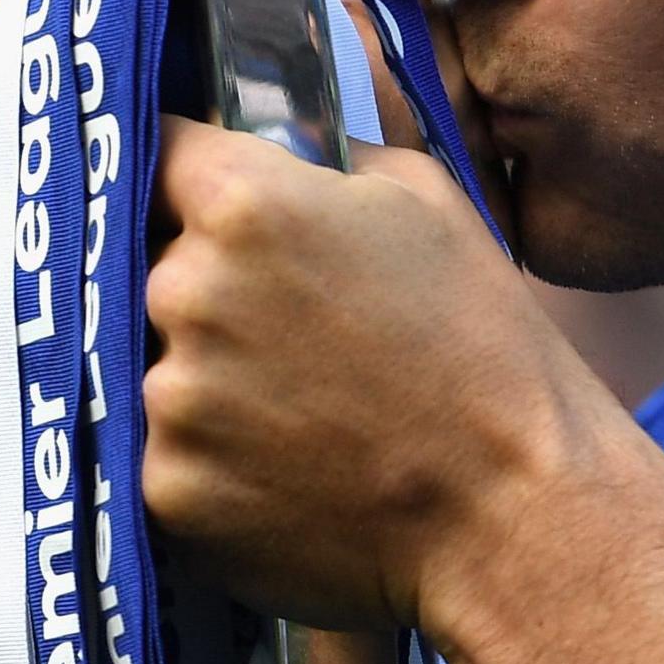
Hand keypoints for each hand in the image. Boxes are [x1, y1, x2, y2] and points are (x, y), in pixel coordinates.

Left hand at [141, 120, 612, 631]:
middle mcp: (186, 293)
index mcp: (245, 205)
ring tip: (303, 416)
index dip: (183, 182)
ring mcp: (170, 400)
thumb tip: (273, 151)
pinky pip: (168, 456)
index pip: (155, 156)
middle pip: (152, 271)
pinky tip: (289, 473)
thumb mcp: (426, 200)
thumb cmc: (484, 349)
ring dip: (210, 385)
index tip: (201, 206)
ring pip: (159, 369)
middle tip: (295, 338)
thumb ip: (324, 159)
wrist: (512, 511)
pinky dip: (215, 464)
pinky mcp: (168, 490)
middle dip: (208, 293)